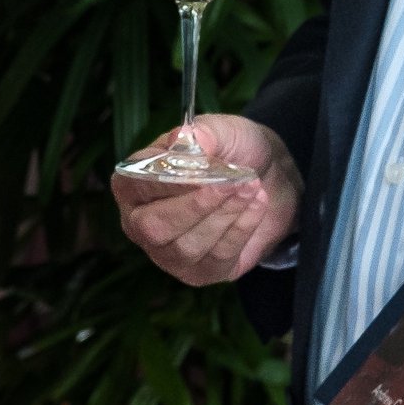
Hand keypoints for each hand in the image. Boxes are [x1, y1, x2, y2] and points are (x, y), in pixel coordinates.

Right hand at [112, 117, 303, 284]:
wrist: (270, 178)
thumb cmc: (233, 152)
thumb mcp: (223, 131)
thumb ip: (205, 133)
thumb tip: (186, 140)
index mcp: (133, 183)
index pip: (134, 186)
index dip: (167, 181)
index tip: (201, 169)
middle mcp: (141, 223)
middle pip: (153, 227)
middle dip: (195, 206)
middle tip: (232, 183)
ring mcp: (168, 254)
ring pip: (187, 246)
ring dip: (225, 215)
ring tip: (251, 187)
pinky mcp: (200, 273)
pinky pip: (216, 259)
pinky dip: (241, 229)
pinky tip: (256, 205)